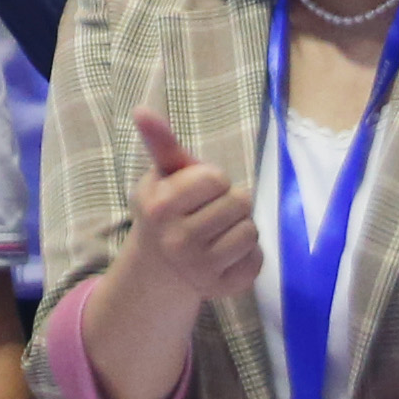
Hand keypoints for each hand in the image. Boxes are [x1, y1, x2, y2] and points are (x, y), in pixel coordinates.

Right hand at [123, 107, 262, 302]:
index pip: (215, 178)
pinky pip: (257, 260)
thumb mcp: (160, 177)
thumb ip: (161, 144)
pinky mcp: (221, 289)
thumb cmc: (166, 210)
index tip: (198, 191)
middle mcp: (178, 241)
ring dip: (240, 226)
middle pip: (240, 202)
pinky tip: (226, 254)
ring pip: (251, 231)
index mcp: (161, 208)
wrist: (157, 269)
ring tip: (219, 231)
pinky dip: (248, 254)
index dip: (213, 180)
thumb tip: (142, 110)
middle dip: (230, 201)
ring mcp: (200, 269)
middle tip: (210, 211)